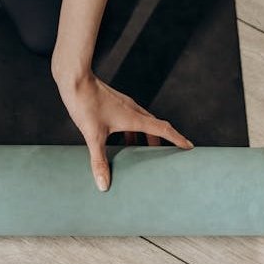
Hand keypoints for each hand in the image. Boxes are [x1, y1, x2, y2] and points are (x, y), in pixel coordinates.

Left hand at [54, 71, 193, 191]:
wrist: (75, 78)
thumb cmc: (85, 104)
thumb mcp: (93, 136)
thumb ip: (99, 161)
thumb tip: (104, 185)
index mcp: (134, 118)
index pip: (163, 129)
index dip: (177, 139)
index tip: (189, 146)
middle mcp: (133, 109)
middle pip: (154, 126)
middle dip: (161, 141)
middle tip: (165, 156)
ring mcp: (123, 104)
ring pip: (141, 121)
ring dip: (144, 135)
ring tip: (140, 150)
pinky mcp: (112, 101)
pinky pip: (129, 117)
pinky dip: (130, 129)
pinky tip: (117, 137)